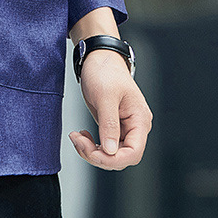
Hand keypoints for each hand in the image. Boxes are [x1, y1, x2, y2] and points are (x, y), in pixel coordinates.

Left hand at [68, 48, 152, 169]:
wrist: (98, 58)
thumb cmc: (105, 71)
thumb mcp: (105, 96)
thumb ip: (109, 124)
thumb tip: (111, 150)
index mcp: (140, 120)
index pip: (134, 152)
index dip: (114, 159)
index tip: (93, 153)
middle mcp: (135, 127)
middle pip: (122, 157)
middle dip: (98, 155)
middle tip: (79, 141)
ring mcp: (123, 127)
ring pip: (111, 153)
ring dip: (92, 151)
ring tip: (77, 138)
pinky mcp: (112, 126)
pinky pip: (105, 145)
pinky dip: (91, 145)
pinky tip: (82, 136)